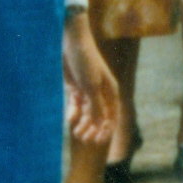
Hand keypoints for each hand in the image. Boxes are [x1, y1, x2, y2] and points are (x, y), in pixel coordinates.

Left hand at [63, 13, 119, 147]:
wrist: (71, 42)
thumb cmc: (86, 62)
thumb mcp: (91, 86)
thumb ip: (96, 106)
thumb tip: (101, 126)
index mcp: (111, 92)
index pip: (112, 116)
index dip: (107, 130)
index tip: (98, 140)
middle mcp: (101, 93)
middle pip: (99, 117)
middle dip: (93, 129)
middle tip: (84, 138)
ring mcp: (88, 91)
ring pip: (87, 113)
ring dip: (83, 124)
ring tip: (77, 133)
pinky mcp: (75, 88)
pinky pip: (76, 105)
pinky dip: (74, 113)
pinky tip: (70, 119)